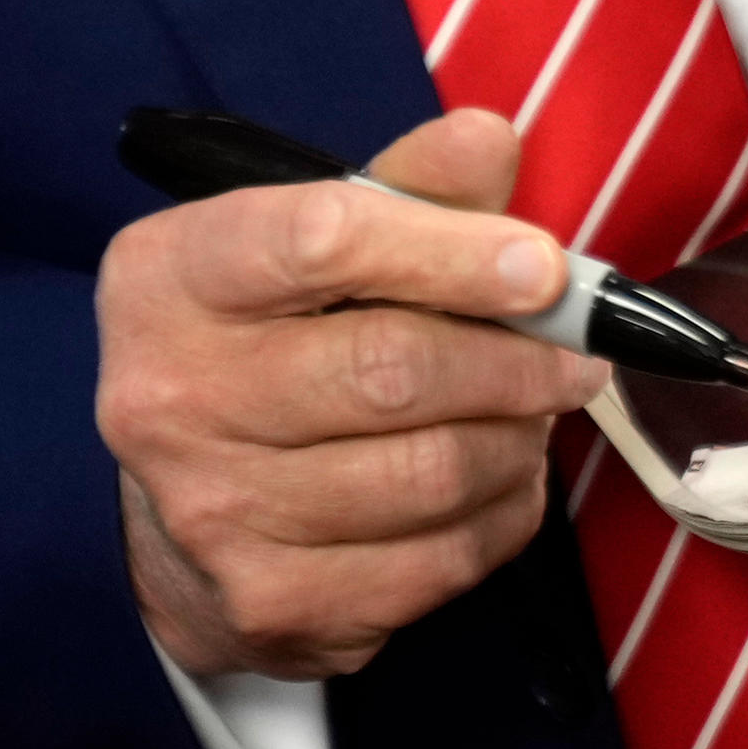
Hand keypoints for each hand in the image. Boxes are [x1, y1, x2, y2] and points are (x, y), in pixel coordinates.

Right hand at [97, 107, 606, 681]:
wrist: (179, 520)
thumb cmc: (267, 347)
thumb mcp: (308, 245)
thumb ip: (405, 188)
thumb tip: (490, 143)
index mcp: (171, 278)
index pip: (324, 242)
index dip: (453, 251)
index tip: (544, 268)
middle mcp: (171, 398)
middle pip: (391, 370)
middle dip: (516, 360)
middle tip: (576, 355)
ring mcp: (216, 515)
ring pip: (432, 473)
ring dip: (518, 439)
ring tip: (532, 413)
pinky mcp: (275, 605)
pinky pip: (441, 561)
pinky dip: (501, 514)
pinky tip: (496, 481)